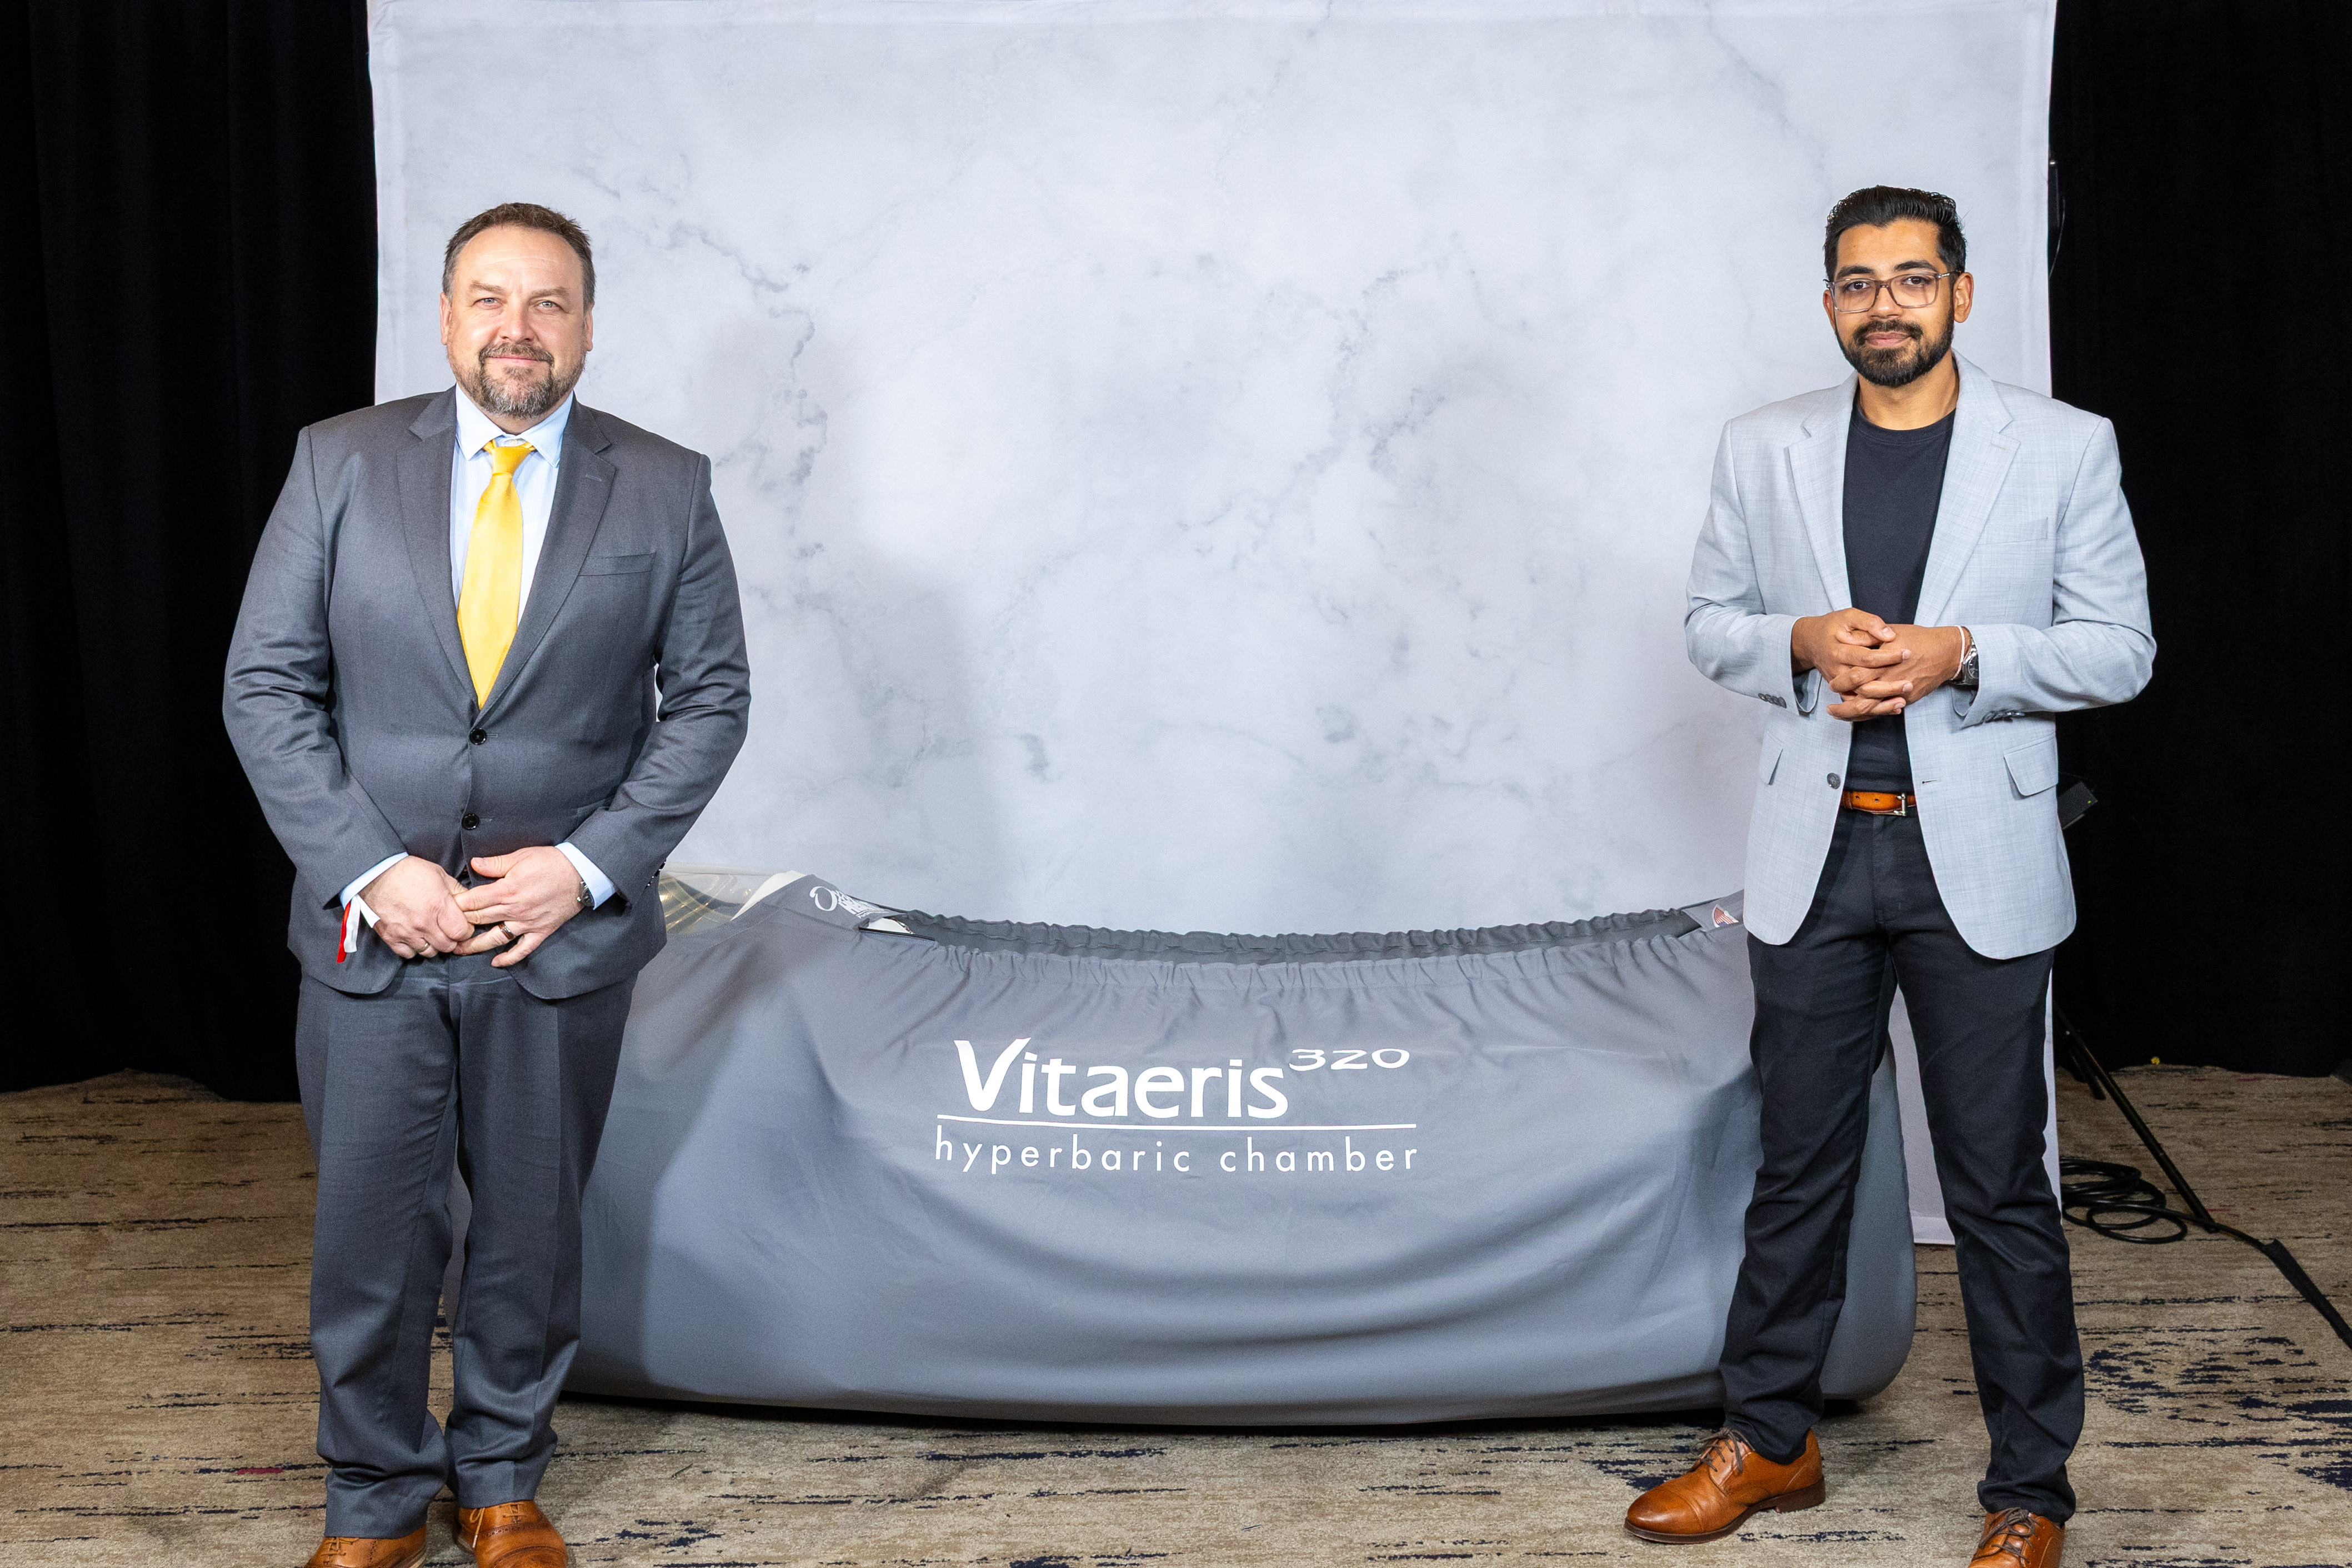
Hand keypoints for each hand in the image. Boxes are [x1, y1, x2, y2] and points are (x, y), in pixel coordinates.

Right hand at [361, 856, 474, 959]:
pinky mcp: (391, 937)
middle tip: (448, 930)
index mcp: (439, 907)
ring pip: (429, 952)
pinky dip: (414, 949)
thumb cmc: (408, 871)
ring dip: (434, 945)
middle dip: (452, 939)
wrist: (376, 874)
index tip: (462, 925)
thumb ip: (457, 891)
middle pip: (447, 946)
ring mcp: (407, 932)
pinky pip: (408, 954)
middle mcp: (424, 923)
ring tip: (431, 933)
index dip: (465, 930)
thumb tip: (470, 901)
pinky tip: (415, 938)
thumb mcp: (439, 874)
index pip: (462, 932)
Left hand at [452, 846, 587, 967]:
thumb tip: (474, 864)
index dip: (455, 905)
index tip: (443, 908)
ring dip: (475, 946)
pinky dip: (509, 958)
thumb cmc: (551, 863)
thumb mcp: (521, 856)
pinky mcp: (540, 931)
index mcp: (506, 890)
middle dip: (459, 925)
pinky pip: (523, 949)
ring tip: (459, 949)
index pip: (473, 901)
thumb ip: (495, 863)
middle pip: (479, 920)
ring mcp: (527, 923)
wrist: (580, 874)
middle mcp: (514, 910)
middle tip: (443, 930)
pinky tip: (496, 962)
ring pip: (495, 938)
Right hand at [1792, 608, 1905, 721]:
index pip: (1865, 658)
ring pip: (1859, 702)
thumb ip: (1869, 623)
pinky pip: (1857, 707)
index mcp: (1837, 651)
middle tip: (1909, 683)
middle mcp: (1836, 671)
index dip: (1888, 657)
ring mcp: (1838, 684)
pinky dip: (1875, 710)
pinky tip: (1894, 707)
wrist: (1810, 642)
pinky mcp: (1841, 691)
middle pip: (1862, 685)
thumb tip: (1890, 635)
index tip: (1907, 654)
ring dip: (1881, 704)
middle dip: (1887, 686)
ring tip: (1903, 700)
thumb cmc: (1832, 627)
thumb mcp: (1849, 616)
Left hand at [1825, 623, 1966, 716]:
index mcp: (1885, 662)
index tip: (1832, 684)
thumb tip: (1846, 638)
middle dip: (1843, 705)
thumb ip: (1869, 637)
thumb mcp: (1892, 633)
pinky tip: (1858, 715)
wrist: (1946, 652)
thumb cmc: (1918, 639)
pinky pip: (1885, 711)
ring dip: (1852, 715)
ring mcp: (1900, 693)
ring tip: (1838, 714)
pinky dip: (1870, 715)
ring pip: (1872, 710)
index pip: (1856, 676)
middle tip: (1830, 706)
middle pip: (1861, 699)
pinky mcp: (1907, 699)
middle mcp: (1891, 680)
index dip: (1842, 682)